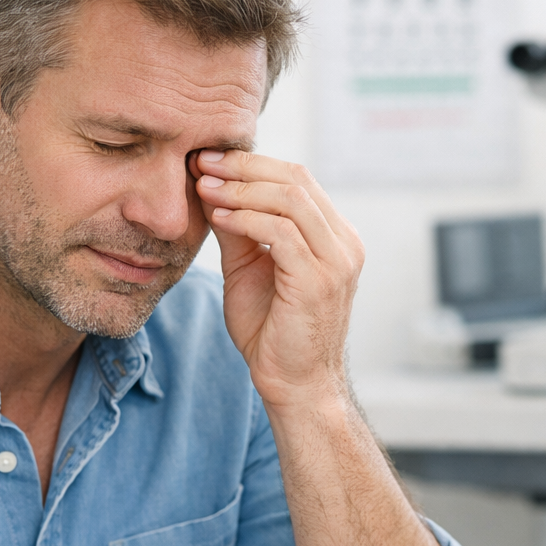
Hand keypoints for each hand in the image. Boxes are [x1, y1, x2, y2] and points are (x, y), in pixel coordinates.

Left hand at [191, 150, 364, 406]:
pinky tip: (217, 217)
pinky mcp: (320, 280)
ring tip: (203, 186)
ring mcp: (337, 261)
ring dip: (240, 189)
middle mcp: (344, 243)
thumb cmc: (272, 331)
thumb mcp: (249, 268)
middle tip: (201, 161)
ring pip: (290, 199)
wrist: (295, 385)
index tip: (207, 160)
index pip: (297, 178)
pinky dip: (245, 218)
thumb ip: (239, 229)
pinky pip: (281, 233)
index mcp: (335, 236)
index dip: (250, 163)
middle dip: (243, 166)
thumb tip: (212, 185)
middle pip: (296, 178)